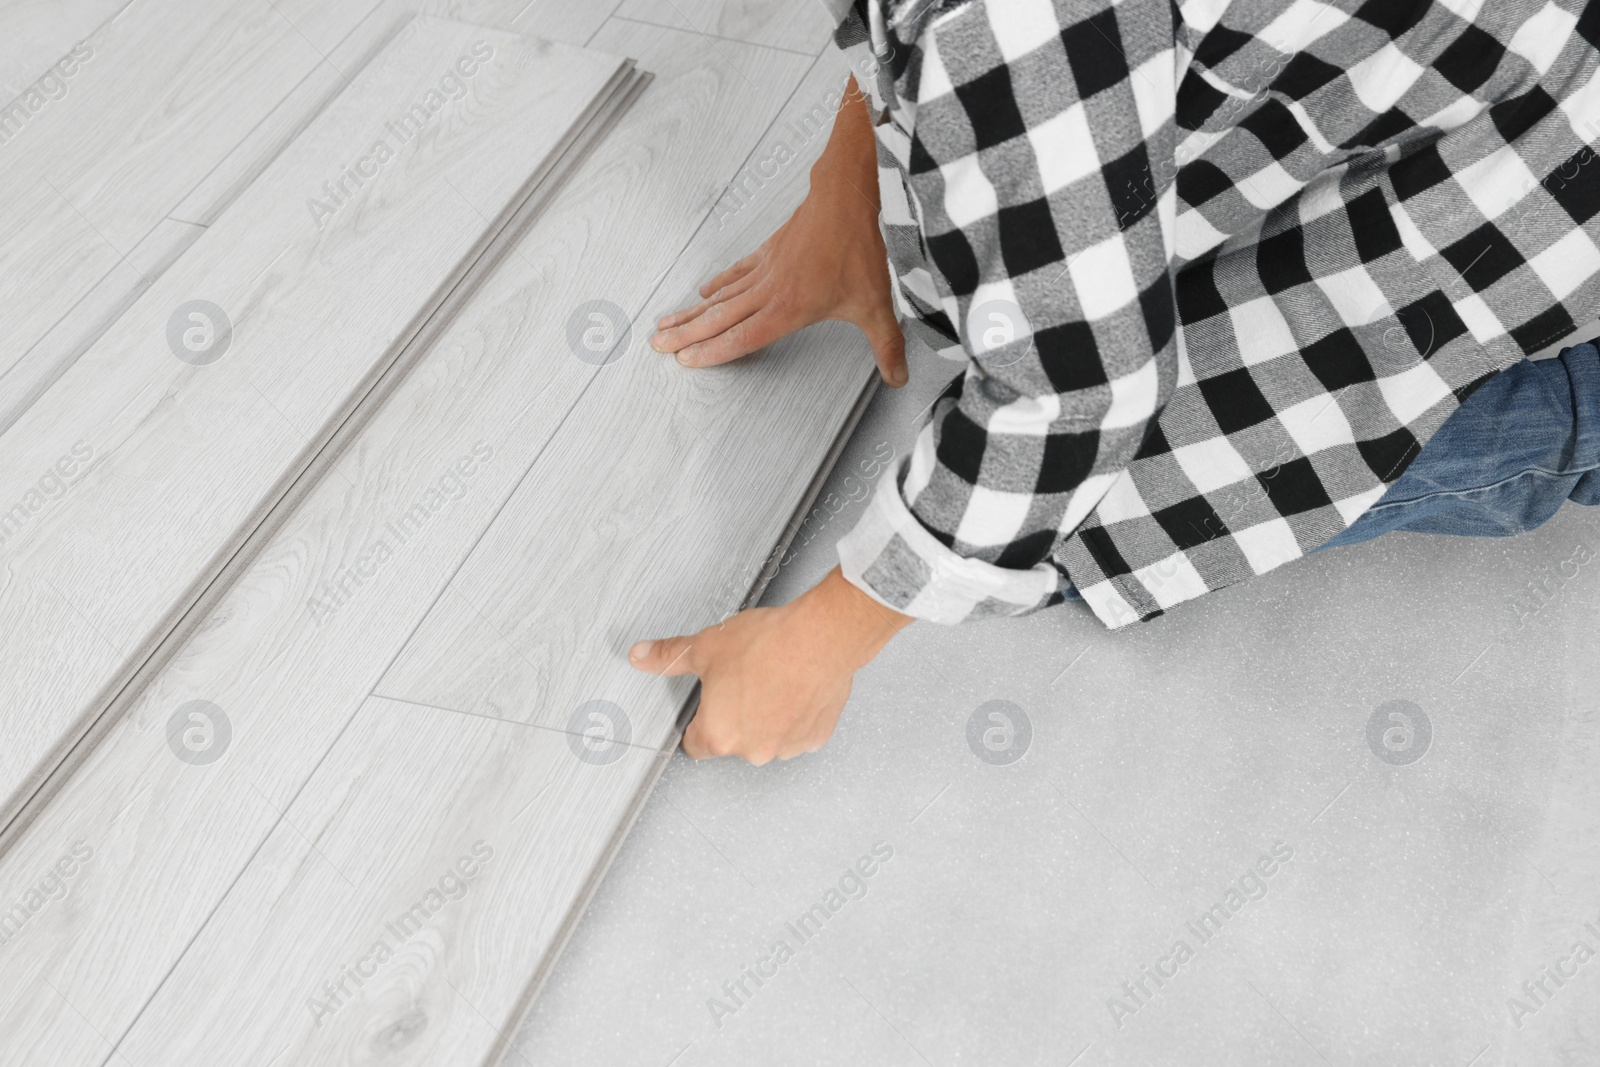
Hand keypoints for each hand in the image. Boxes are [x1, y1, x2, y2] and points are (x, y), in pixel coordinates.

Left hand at [628, 567, 912, 763]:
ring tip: (770, 680)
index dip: (697, 722)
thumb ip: (669, 656)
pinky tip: (793, 687)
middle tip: (742, 681)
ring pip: (767, 737)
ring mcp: (786, 747)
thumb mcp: (705, 646)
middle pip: (733, 741)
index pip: (694, 745)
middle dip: (735, 716)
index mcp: (718, 734)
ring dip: (766, 718)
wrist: (821, 638)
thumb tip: (642, 656)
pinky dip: (794, 715)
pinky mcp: (814, 737)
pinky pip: (797, 732)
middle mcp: (752, 750)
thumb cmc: (769, 645)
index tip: (706, 706)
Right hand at [649, 77, 906, 387]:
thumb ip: (886, 344)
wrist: (845, 196)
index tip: (686, 360)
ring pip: (720, 297)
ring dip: (691, 313)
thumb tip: (898, 377)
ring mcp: (765, 269)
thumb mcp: (877, 304)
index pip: (742, 338)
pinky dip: (717, 285)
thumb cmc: (857, 247)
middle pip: (719, 318)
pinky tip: (703, 294)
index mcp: (788, 308)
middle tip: (658, 345)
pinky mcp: (769, 251)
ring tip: (665, 325)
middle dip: (686, 335)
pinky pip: (735, 274)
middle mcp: (768, 291)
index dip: (713, 352)